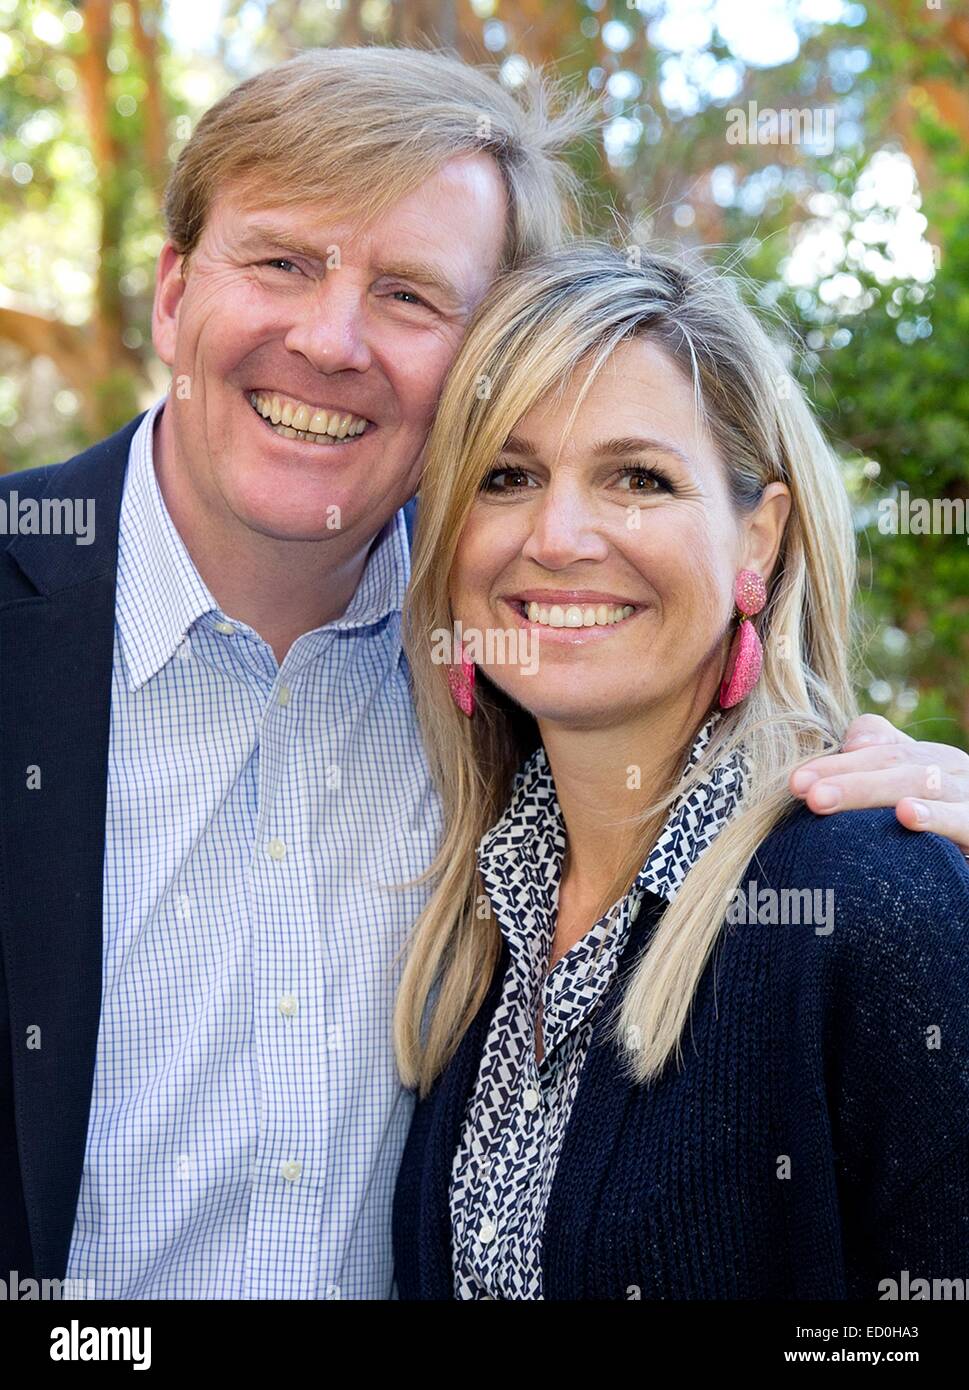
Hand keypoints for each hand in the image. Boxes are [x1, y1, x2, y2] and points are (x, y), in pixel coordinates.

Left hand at [789, 713, 968, 855]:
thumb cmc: (940, 817)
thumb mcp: (907, 788)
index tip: (795, 782)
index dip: (835, 762)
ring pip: (920, 783)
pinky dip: (934, 816)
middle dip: (845, 777)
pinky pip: (960, 820)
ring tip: (828, 800)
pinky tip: (906, 815)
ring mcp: (966, 795)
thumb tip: (852, 742)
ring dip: (870, 790)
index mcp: (927, 756)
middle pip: (893, 762)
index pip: (877, 748)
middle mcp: (949, 767)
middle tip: (805, 794)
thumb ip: (877, 759)